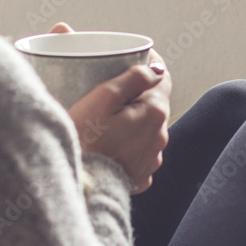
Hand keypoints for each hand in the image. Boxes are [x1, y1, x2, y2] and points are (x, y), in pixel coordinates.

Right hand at [51, 23, 171, 192]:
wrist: (81, 187)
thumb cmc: (87, 139)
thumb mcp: (105, 98)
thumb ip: (133, 78)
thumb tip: (154, 67)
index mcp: (156, 112)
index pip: (163, 78)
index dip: (149, 64)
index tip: (133, 58)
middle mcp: (161, 136)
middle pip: (154, 103)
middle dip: (137, 94)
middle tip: (110, 90)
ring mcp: (152, 158)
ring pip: (147, 129)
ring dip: (133, 121)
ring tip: (105, 120)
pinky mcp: (140, 176)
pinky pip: (138, 152)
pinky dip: (128, 145)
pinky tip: (109, 145)